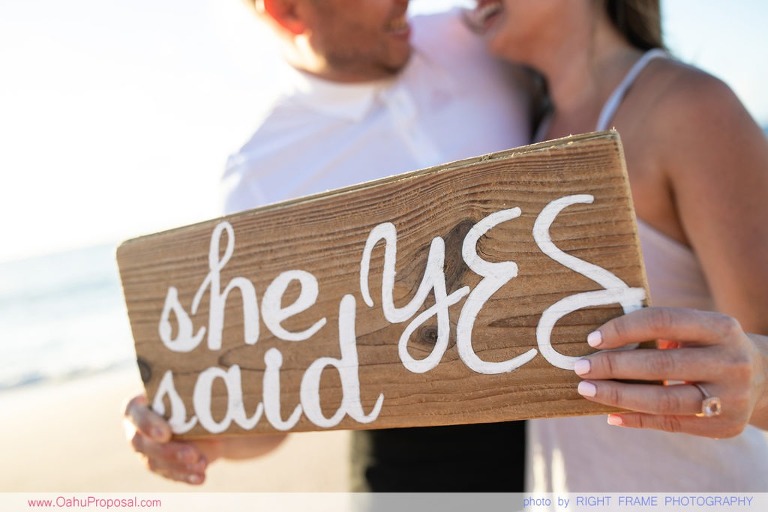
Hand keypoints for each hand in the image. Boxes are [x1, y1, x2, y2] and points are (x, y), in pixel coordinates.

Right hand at [123, 395, 218, 484]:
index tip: (165, 435)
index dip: (147, 425)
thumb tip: (204, 387)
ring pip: (156, 462)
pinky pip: (169, 474)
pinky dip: (186, 476)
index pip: (135, 414)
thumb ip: (189, 396)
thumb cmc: (194, 398)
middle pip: (144, 444)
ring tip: (202, 464)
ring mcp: (145, 451)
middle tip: (192, 454)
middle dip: (168, 451)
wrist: (208, 419)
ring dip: (180, 466)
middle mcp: (136, 429)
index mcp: (138, 406)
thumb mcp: (191, 395)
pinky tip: (200, 477)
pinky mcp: (159, 466)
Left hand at [572, 307, 767, 437]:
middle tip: (580, 368)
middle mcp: (730, 361)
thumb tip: (601, 341)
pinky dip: (637, 420)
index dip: (624, 329)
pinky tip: (611, 414)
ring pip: (664, 400)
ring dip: (619, 396)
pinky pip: (671, 424)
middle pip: (661, 364)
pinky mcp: (724, 426)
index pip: (663, 322)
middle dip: (613, 366)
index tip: (592, 339)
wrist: (764, 377)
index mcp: (720, 327)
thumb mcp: (697, 328)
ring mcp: (730, 397)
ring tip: (588, 391)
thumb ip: (660, 330)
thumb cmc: (709, 346)